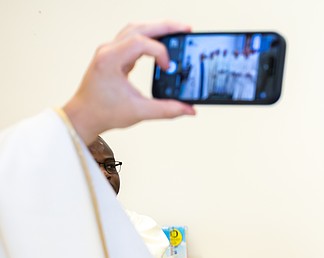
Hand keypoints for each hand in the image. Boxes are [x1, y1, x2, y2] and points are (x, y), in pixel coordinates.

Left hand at [62, 21, 195, 143]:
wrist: (84, 115)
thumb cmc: (103, 111)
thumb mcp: (139, 112)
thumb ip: (167, 110)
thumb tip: (189, 109)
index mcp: (110, 60)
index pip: (140, 43)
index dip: (160, 52)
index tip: (168, 68)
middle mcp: (108, 50)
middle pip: (140, 28)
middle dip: (165, 27)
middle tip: (186, 29)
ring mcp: (110, 51)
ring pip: (136, 29)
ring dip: (157, 28)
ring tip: (177, 32)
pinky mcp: (114, 55)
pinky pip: (133, 39)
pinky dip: (149, 38)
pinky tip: (162, 43)